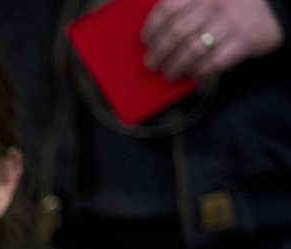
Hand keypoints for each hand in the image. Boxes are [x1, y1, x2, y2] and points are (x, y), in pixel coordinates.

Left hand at [141, 0, 284, 79]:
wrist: (270, 13)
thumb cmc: (227, 10)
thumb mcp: (206, 0)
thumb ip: (185, 10)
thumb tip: (151, 39)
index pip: (168, 8)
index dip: (152, 27)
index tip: (145, 41)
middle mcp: (217, 2)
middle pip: (177, 32)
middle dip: (159, 52)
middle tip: (151, 63)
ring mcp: (233, 21)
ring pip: (193, 49)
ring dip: (175, 66)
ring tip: (168, 73)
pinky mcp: (246, 40)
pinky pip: (214, 61)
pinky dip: (200, 71)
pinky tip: (193, 74)